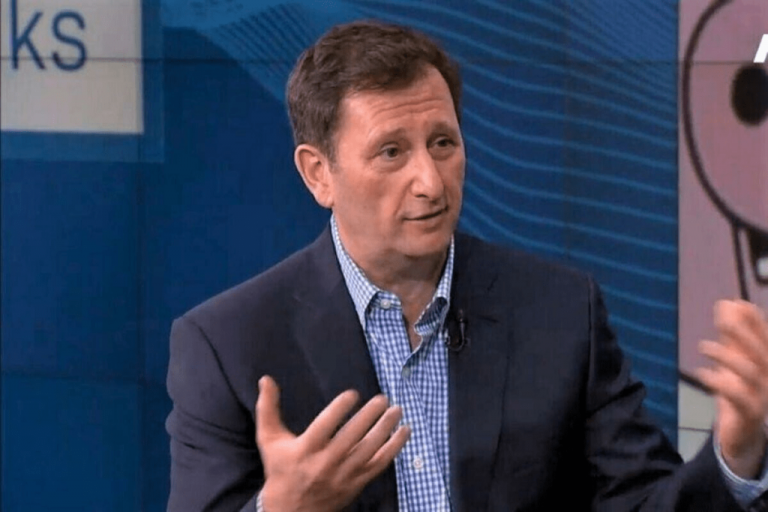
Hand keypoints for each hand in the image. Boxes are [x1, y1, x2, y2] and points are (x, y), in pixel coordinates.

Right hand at [255, 376, 410, 511]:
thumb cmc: (280, 469)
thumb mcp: (269, 439)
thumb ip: (268, 408)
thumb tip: (266, 379)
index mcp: (305, 450)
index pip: (325, 426)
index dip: (340, 408)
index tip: (353, 394)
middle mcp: (326, 463)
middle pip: (352, 436)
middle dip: (370, 416)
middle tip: (383, 398)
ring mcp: (343, 475)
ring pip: (369, 450)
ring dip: (386, 429)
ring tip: (397, 410)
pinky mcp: (356, 484)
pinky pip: (379, 465)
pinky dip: (394, 448)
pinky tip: (404, 432)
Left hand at [698, 299, 767, 478]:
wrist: (744, 436)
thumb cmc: (740, 392)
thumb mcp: (734, 360)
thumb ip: (732, 335)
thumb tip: (729, 303)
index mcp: (766, 363)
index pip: (765, 338)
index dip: (754, 320)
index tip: (736, 302)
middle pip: (761, 352)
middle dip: (744, 332)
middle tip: (722, 318)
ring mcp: (763, 397)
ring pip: (751, 373)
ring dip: (727, 356)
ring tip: (703, 346)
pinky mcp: (750, 414)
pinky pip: (740, 398)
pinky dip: (721, 384)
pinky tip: (704, 374)